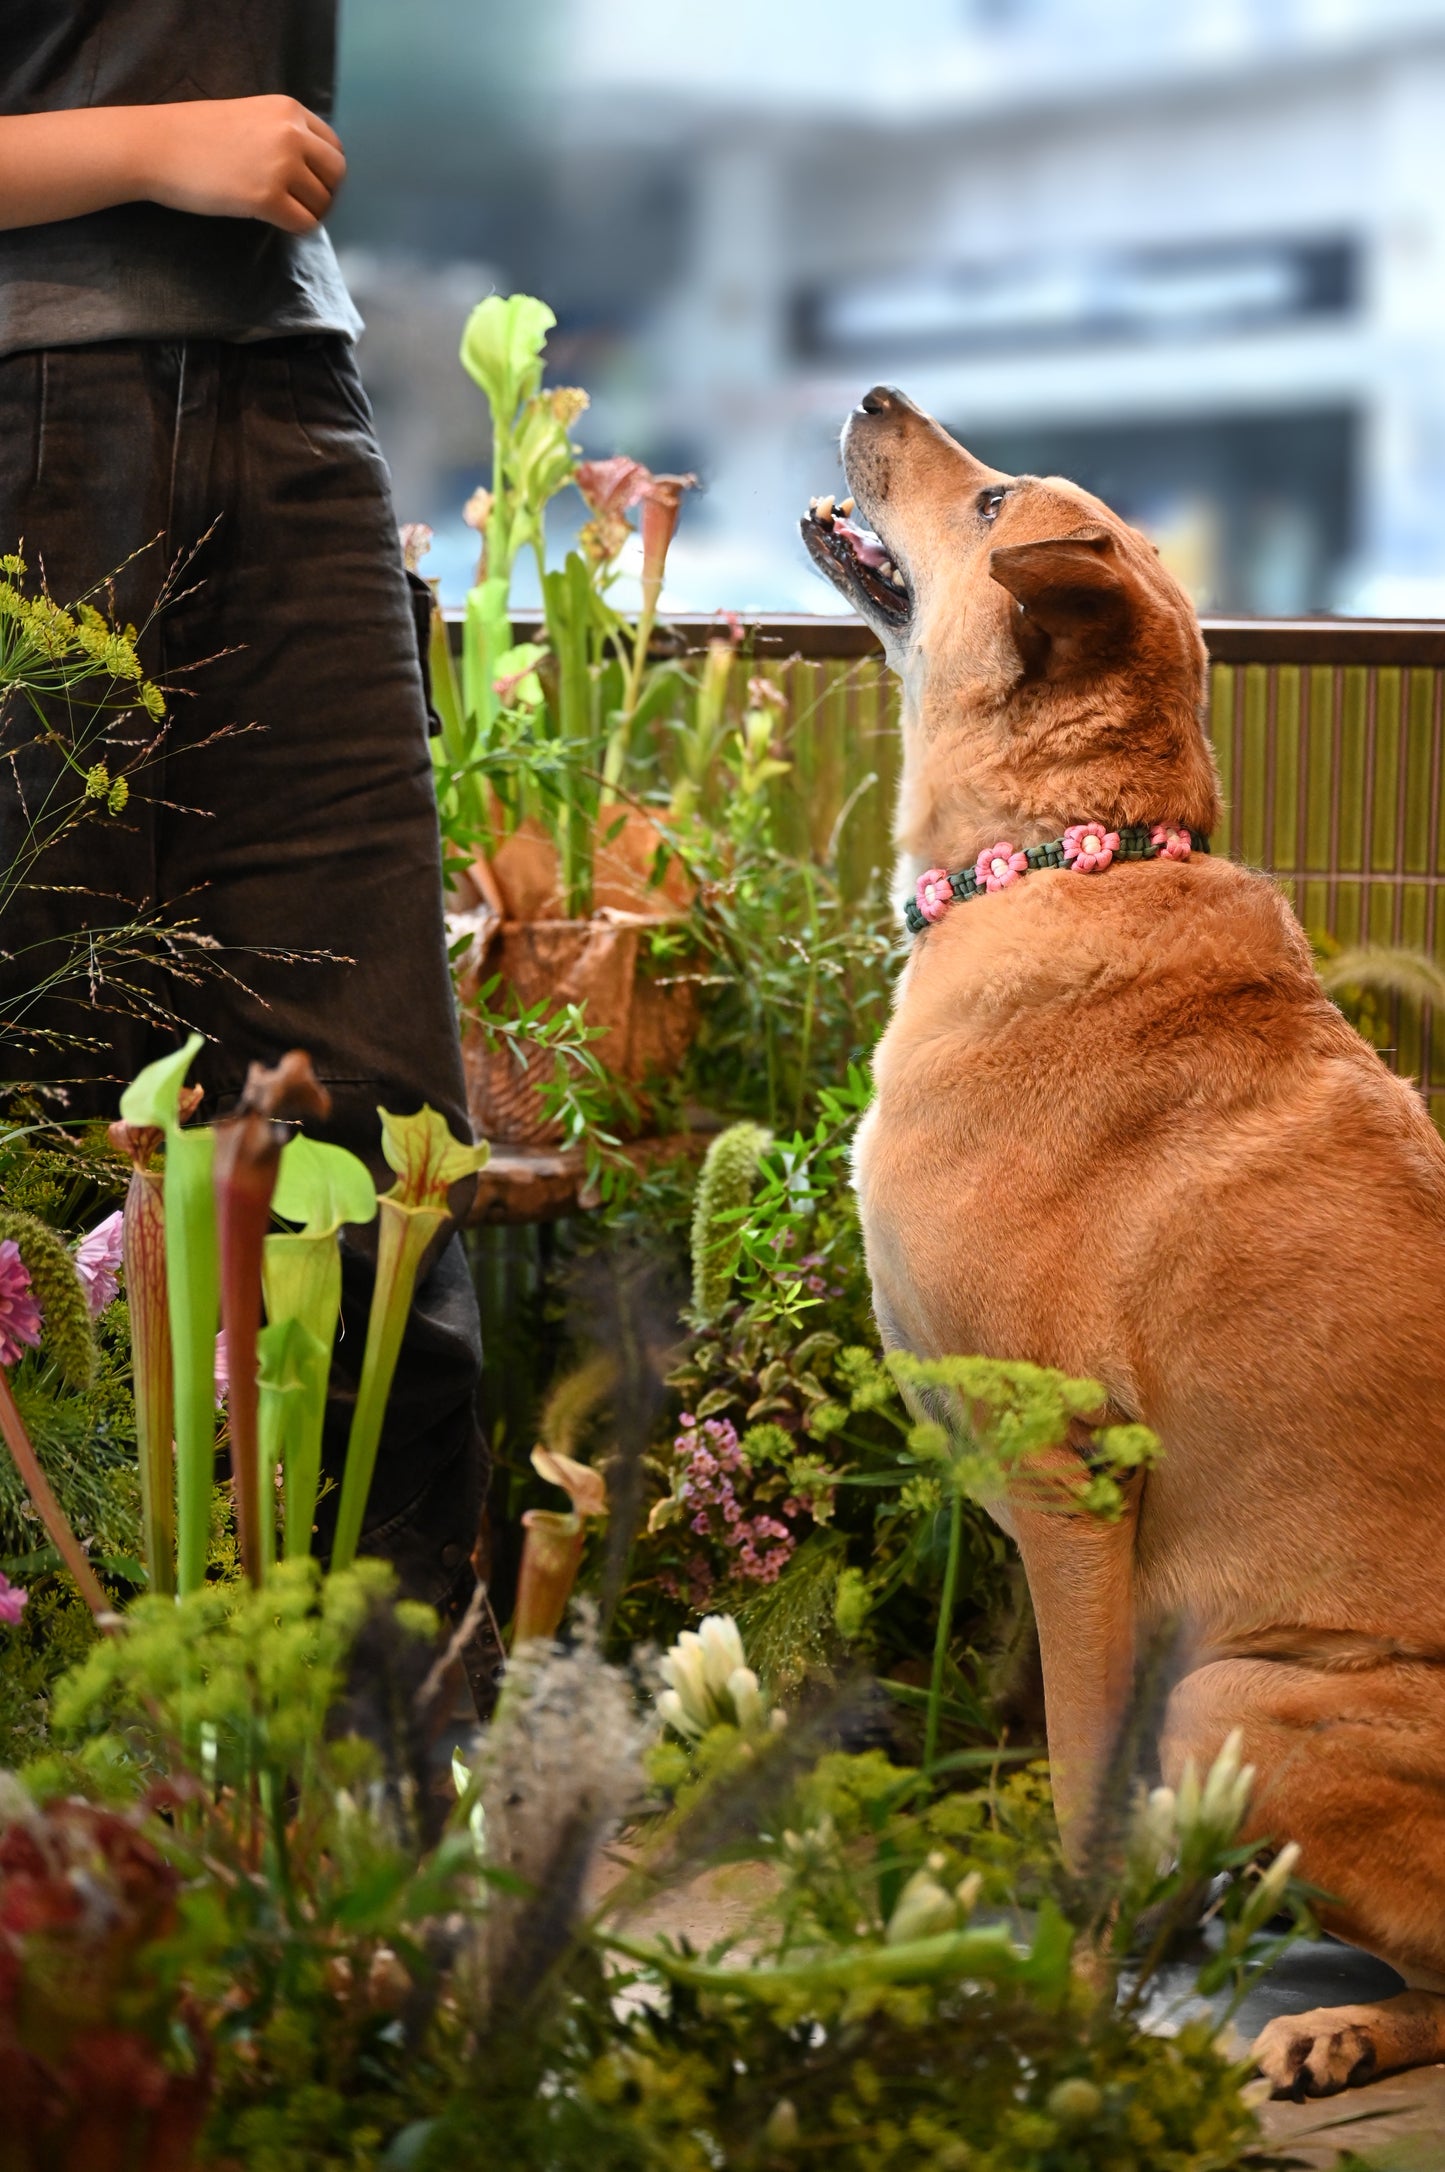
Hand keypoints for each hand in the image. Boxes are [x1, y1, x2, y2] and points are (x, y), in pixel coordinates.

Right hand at [143, 95, 345, 234]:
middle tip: (301, 204)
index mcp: (288, 110)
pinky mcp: (267, 198)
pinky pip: (303, 224)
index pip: (333, 147)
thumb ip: (282, 134)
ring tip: (284, 212)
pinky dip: (295, 228)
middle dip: (323, 194)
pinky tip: (277, 222)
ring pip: (322, 203)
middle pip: (335, 175)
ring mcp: (280, 166)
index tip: (308, 184)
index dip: (325, 171)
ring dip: (308, 213)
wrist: (155, 146)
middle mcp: (291, 133)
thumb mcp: (249, 117)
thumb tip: (312, 168)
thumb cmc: (194, 134)